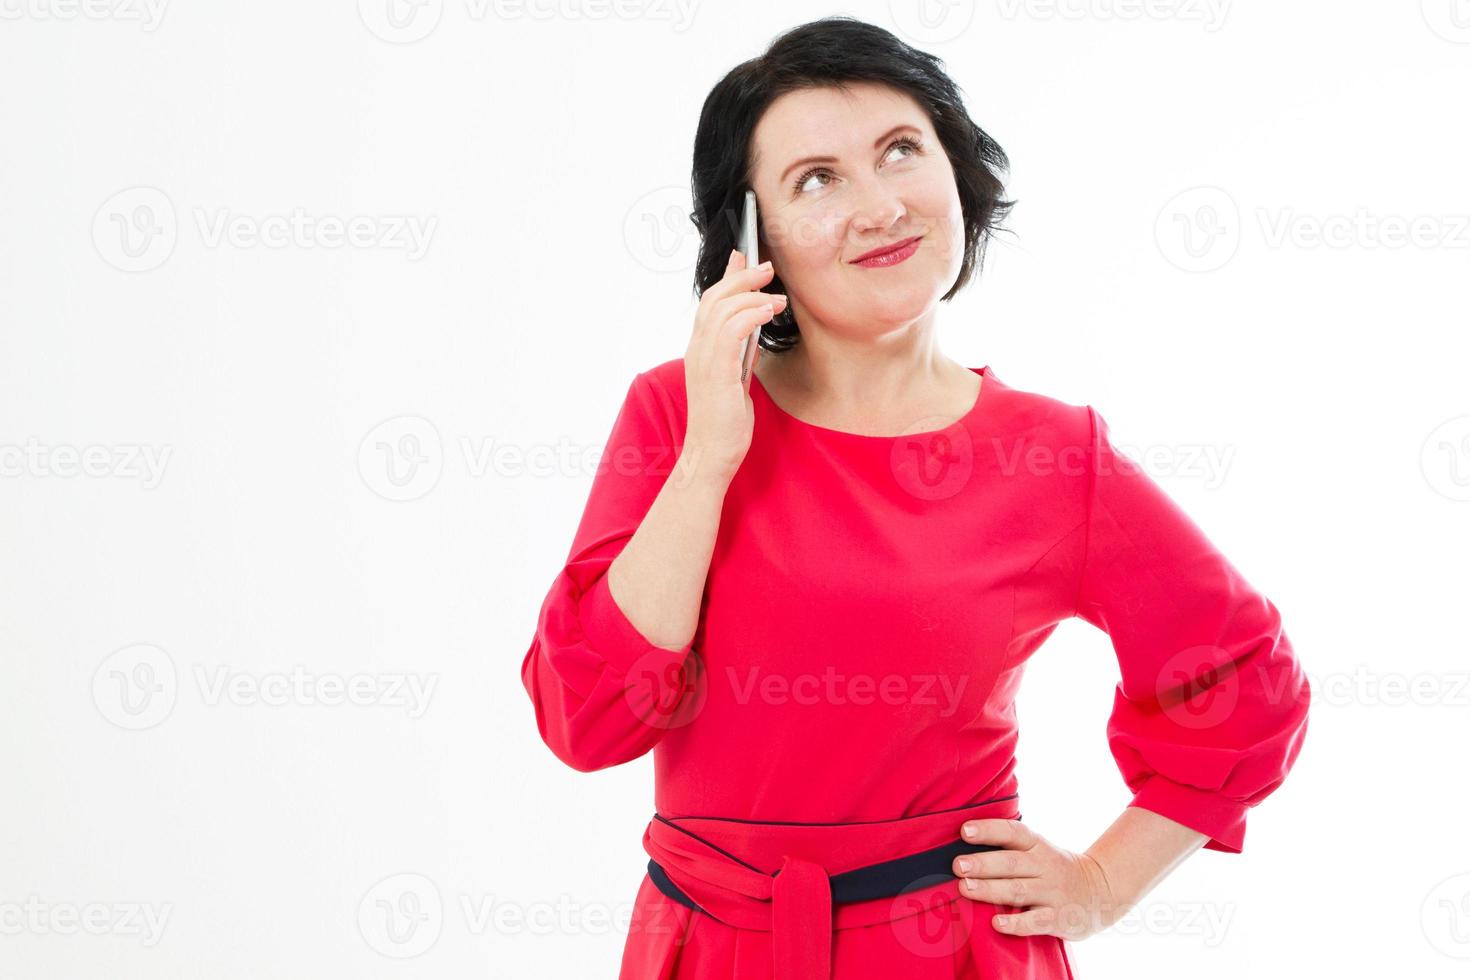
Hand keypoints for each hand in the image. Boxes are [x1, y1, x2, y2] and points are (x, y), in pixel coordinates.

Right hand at [681, 248, 787, 479]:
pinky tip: (769, 312)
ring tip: (777, 296)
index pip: (710, 302)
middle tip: (767, 267)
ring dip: (753, 295)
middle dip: (742, 276)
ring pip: (723, 307)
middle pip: (714, 297)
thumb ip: (741, 352)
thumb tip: (754, 328)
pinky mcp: (716, 370)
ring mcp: (703, 359)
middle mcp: (697, 349)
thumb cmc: (725, 422)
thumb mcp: (736, 378)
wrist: (712, 454)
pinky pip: (732, 329)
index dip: (728, 276)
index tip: (745, 257)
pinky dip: (752, 314)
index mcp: (700, 349)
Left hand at [952, 818, 1129, 940]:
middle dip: (983, 864)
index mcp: (1038, 846)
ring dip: (990, 889)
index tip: (965, 831)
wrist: (1101, 892)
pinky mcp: (1058, 919)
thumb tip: (963, 846)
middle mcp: (1045, 867)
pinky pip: (1036, 922)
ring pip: (1018, 890)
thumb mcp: (1040, 850)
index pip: (1013, 833)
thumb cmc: (1056, 869)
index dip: (989, 830)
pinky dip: (1016, 923)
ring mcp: (1052, 893)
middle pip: (1011, 863)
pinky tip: (996, 922)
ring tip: (965, 888)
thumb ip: (1010, 848)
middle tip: (958, 865)